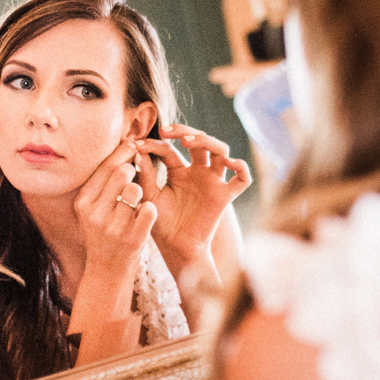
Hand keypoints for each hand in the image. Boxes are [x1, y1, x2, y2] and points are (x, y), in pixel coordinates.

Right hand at [74, 140, 158, 281]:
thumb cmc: (104, 231)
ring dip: (140, 192)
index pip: (105, 167)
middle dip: (132, 169)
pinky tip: (145, 214)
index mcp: (84, 202)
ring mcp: (114, 226)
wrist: (107, 269)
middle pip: (121, 173)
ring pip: (136, 189)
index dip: (122, 153)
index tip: (132, 145)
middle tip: (135, 172)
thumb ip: (104, 182)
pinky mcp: (133, 237)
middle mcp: (95, 213)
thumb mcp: (94, 208)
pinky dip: (150, 209)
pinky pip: (149, 209)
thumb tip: (124, 146)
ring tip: (136, 201)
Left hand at [134, 124, 251, 270]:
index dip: (154, 143)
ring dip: (206, 140)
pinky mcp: (224, 196)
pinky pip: (242, 178)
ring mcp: (213, 182)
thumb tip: (136, 149)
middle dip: (184, 130)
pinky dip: (241, 167)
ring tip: (187, 142)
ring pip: (221, 150)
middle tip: (165, 131)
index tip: (136, 145)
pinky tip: (228, 162)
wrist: (175, 248)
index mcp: (178, 171)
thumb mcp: (149, 196)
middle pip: (199, 140)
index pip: (170, 148)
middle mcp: (198, 172)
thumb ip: (144, 175)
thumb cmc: (161, 224)